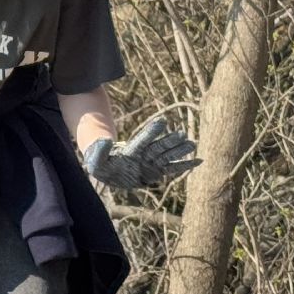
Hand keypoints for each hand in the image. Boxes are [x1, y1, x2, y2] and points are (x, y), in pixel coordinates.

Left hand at [83, 118, 198, 189]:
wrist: (107, 171)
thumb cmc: (99, 163)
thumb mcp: (95, 160)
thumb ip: (101, 151)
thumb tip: (106, 139)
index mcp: (130, 150)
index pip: (142, 140)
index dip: (151, 132)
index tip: (162, 121)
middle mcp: (144, 154)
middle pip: (159, 147)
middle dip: (170, 142)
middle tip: (183, 134)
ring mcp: (151, 163)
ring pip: (167, 156)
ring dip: (179, 151)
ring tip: (193, 144)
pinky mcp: (155, 172)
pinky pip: (172, 169)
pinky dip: (184, 166)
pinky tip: (198, 161)